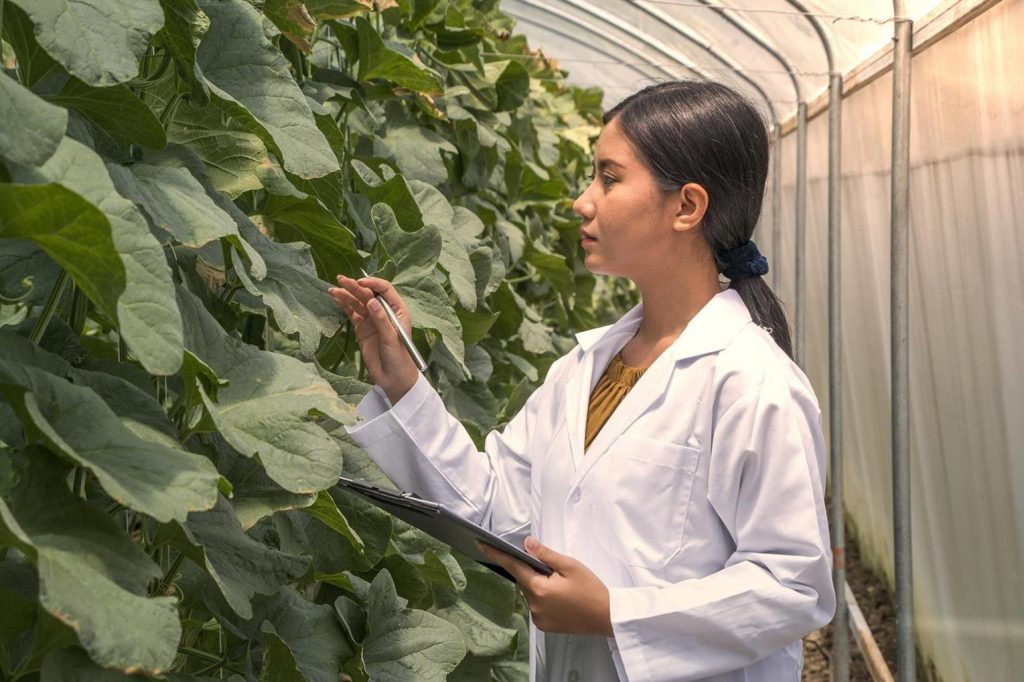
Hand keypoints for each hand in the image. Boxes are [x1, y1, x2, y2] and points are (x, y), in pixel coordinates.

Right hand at [329, 275, 418, 402]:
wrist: (393, 378)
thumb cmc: (400, 358)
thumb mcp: (392, 338)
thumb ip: (382, 320)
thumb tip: (372, 301)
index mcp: (398, 310)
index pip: (385, 290)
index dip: (373, 284)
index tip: (360, 282)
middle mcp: (384, 312)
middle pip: (368, 295)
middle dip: (355, 287)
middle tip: (340, 280)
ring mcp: (372, 320)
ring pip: (358, 303)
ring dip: (346, 295)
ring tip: (333, 290)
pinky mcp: (362, 328)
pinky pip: (352, 313)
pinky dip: (344, 306)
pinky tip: (336, 298)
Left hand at [479, 537, 612, 636]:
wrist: (606, 617)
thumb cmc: (591, 589)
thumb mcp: (570, 565)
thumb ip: (545, 554)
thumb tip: (526, 544)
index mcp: (539, 588)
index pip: (513, 566)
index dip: (496, 554)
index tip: (481, 545)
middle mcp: (534, 605)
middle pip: (524, 580)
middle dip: (532, 571)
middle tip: (554, 571)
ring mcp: (538, 618)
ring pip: (530, 593)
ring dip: (539, 585)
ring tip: (562, 586)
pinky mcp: (544, 626)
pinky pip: (536, 606)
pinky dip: (543, 598)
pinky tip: (560, 598)